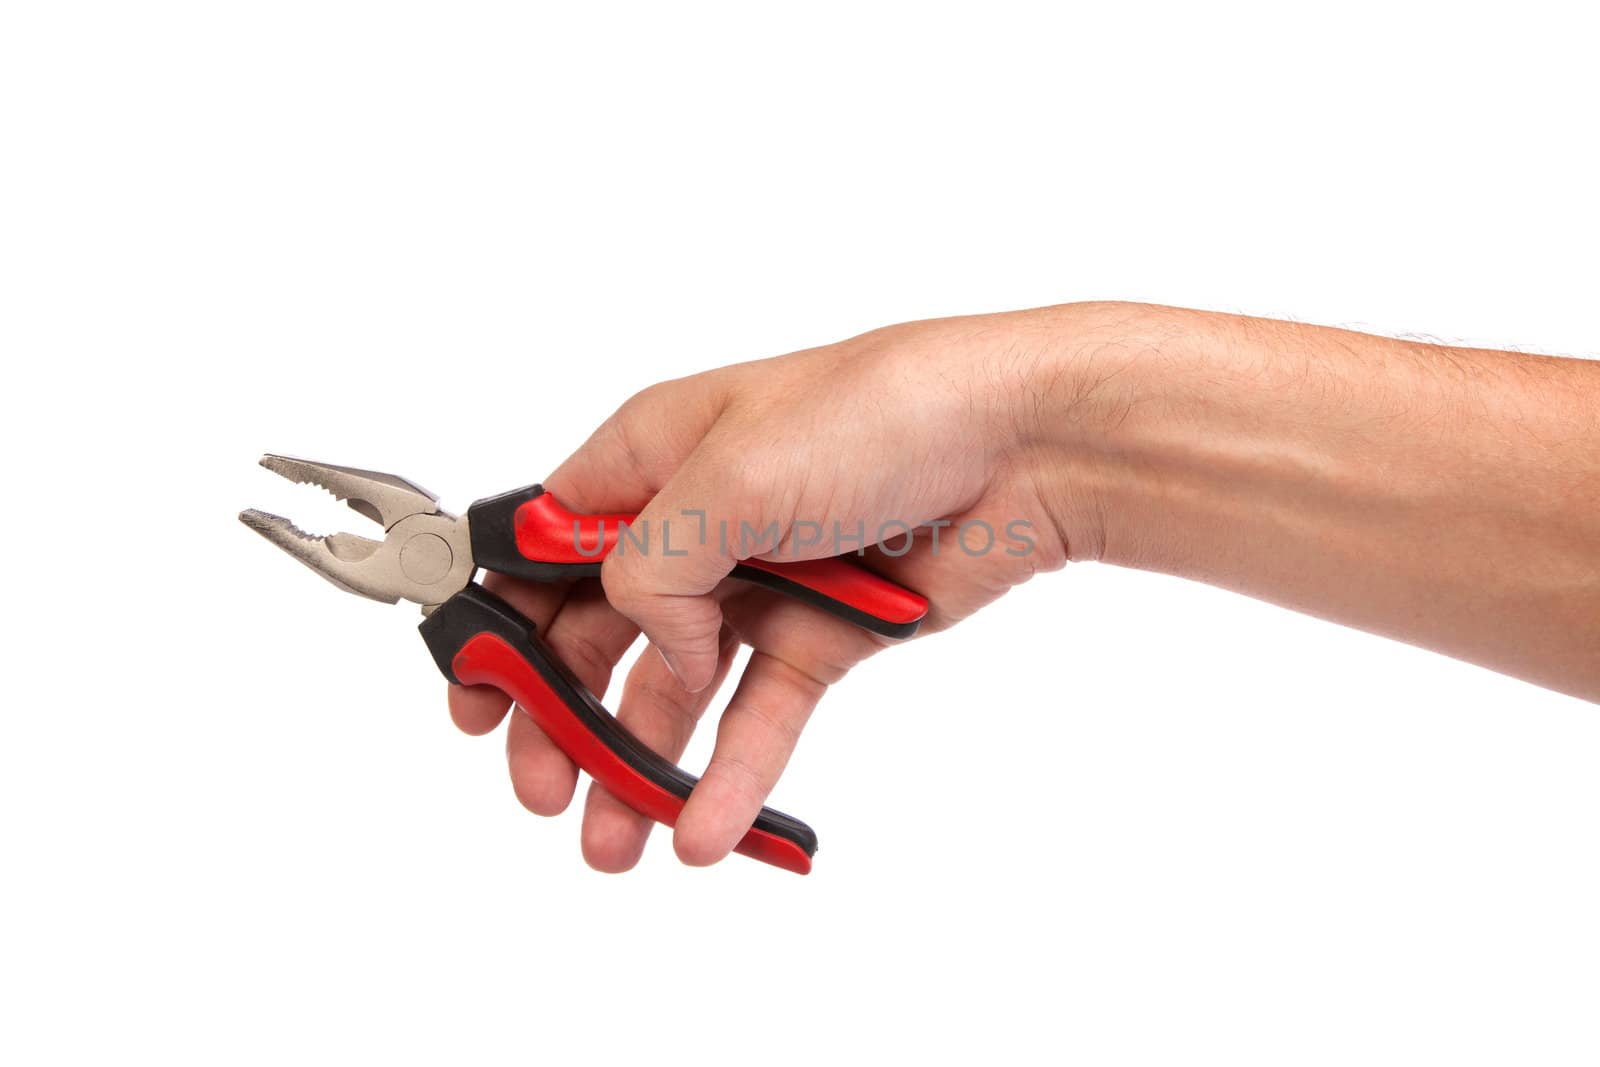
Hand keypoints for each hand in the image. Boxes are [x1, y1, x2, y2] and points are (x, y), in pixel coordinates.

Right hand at [445, 308, 1079, 869]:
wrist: (1018, 447)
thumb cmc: (879, 414)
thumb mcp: (728, 478)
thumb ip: (650, 572)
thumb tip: (647, 644)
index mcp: (648, 458)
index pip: (539, 547)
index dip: (499, 625)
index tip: (474, 703)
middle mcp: (691, 522)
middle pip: (597, 634)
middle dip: (560, 716)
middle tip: (542, 789)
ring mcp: (754, 584)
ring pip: (673, 690)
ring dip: (637, 765)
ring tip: (613, 841)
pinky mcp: (819, 636)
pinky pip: (759, 716)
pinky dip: (729, 772)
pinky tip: (706, 829)